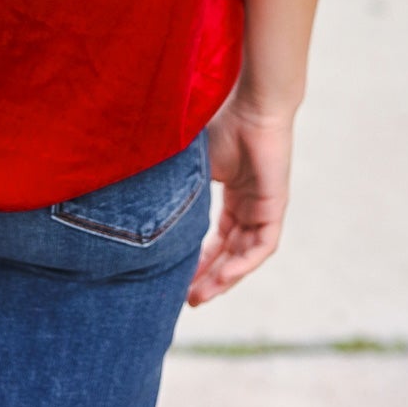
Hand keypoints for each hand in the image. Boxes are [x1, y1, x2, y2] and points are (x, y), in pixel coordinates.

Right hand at [186, 96, 294, 304]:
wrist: (253, 107)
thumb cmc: (223, 124)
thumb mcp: (192, 163)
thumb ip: (175, 183)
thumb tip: (132, 196)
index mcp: (233, 193)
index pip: (216, 237)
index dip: (198, 259)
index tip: (177, 278)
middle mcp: (249, 205)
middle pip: (229, 252)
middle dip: (208, 277)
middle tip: (186, 299)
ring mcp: (264, 209)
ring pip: (244, 256)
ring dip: (223, 278)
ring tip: (199, 296)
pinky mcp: (275, 208)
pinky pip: (261, 248)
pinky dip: (242, 264)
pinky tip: (223, 277)